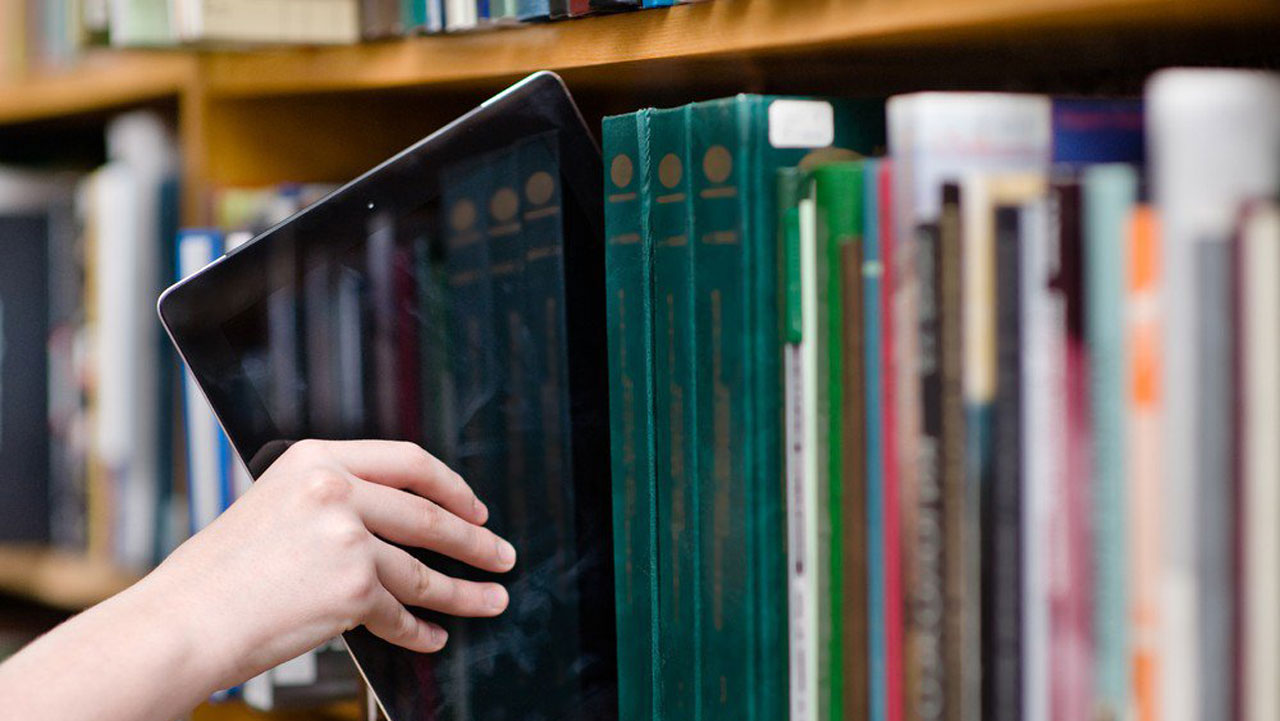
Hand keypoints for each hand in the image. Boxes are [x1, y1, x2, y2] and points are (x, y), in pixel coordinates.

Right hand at [145, 439, 515, 689]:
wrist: (184, 621)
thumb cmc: (216, 574)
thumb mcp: (272, 505)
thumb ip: (330, 502)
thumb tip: (391, 523)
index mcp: (317, 459)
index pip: (407, 459)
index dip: (450, 485)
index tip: (473, 507)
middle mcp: (336, 490)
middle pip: (428, 514)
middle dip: (474, 540)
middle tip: (500, 555)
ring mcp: (348, 538)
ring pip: (423, 570)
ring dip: (464, 591)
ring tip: (491, 600)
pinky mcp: (353, 589)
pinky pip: (400, 613)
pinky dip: (419, 630)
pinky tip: (432, 636)